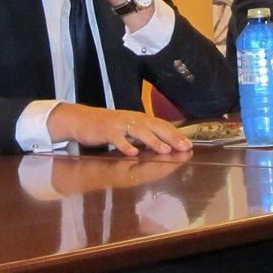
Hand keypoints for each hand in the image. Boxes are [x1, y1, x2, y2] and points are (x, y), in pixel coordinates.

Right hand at [48, 105, 190, 155]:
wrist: (82, 119)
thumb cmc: (109, 126)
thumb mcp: (130, 128)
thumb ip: (145, 134)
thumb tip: (166, 144)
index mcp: (140, 119)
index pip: (162, 125)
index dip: (176, 134)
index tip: (189, 145)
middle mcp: (132, 119)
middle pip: (155, 127)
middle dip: (171, 137)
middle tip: (184, 148)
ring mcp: (119, 124)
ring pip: (139, 131)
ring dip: (153, 141)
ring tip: (165, 150)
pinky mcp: (106, 130)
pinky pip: (117, 138)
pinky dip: (125, 145)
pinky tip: (133, 153)